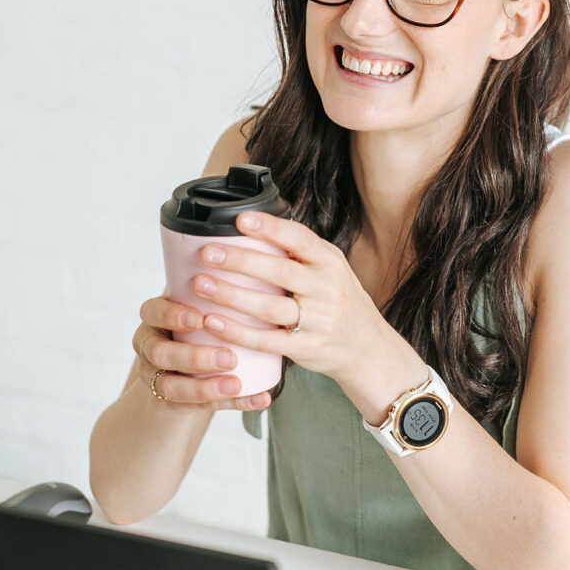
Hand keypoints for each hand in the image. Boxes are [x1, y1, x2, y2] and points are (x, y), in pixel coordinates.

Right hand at [133, 294, 272, 412]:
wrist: (176, 371)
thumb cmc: (196, 323)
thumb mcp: (197, 300)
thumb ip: (220, 280)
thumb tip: (270, 241)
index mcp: (156, 317)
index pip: (152, 311)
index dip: (172, 315)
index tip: (199, 316)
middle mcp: (151, 346)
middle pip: (160, 353)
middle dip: (192, 356)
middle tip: (227, 356)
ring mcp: (159, 378)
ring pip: (173, 387)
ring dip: (207, 387)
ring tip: (236, 381)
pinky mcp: (174, 404)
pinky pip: (200, 409)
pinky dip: (234, 405)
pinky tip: (261, 399)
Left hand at [193, 211, 389, 389]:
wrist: (368, 348)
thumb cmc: (340, 303)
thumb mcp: (331, 270)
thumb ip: (301, 252)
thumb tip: (254, 225)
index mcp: (330, 262)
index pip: (300, 239)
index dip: (270, 228)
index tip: (240, 220)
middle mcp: (326, 289)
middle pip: (280, 271)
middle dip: (240, 261)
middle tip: (208, 253)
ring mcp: (318, 321)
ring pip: (269, 307)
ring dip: (232, 295)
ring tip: (201, 285)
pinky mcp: (306, 348)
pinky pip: (267, 341)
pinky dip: (238, 332)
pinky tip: (214, 322)